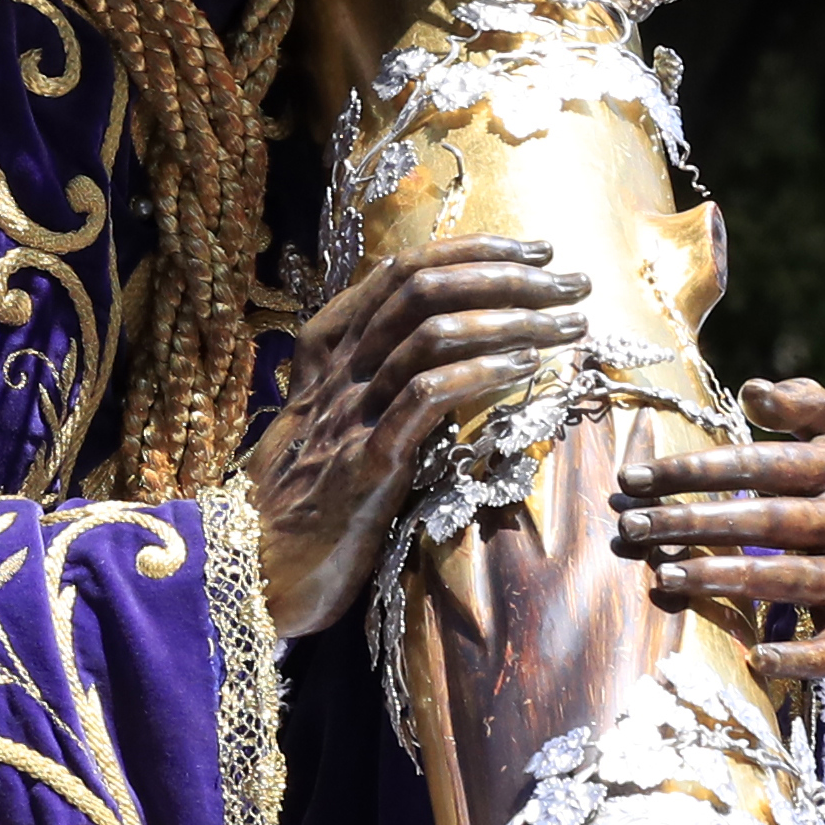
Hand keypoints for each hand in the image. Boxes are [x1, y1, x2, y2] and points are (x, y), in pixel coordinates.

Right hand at [247, 236, 587, 638]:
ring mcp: (349, 414)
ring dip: (509, 319)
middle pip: (422, 288)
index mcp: (328, 349)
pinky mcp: (365, 465)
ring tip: (566, 324)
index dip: (474, 250)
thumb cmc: (305, 500)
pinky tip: (526, 371)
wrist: (253, 573)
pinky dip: (480, 374)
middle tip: (571, 280)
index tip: (535, 251)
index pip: (402, 270)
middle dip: (505, 274)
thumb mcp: (335, 421)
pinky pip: (423, 398)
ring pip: (428, 334)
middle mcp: (337, 370)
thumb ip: (375, 377)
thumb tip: (447, 347)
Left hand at [610, 376, 824, 729]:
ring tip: (667, 575)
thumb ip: (807, 403)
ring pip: (795, 580)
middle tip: (633, 528)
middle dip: (698, 522)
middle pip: (770, 520)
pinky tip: (755, 657)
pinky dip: (803, 658)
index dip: (698, 469)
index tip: (636, 478)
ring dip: (730, 579)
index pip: (763, 463)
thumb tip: (751, 388)